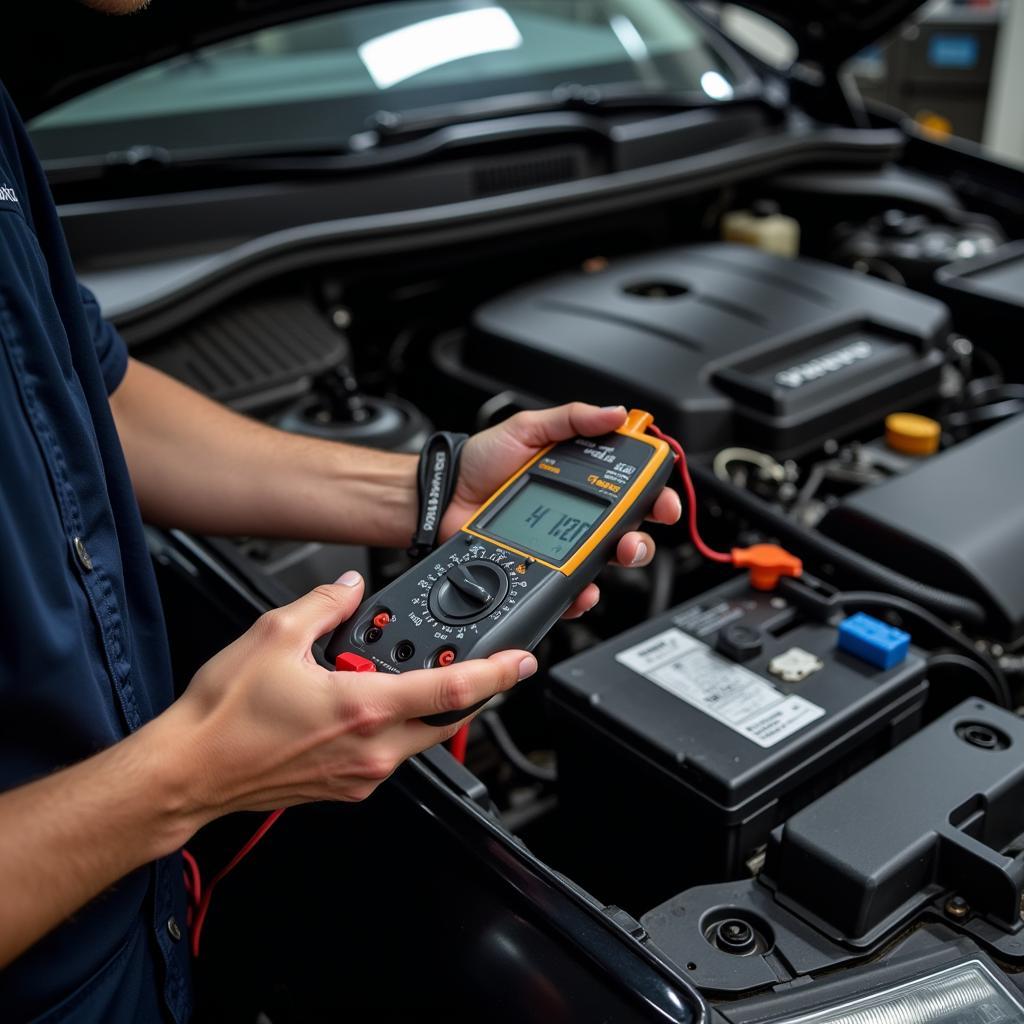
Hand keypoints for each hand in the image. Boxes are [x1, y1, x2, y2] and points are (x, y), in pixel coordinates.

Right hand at [166, 572, 535, 822]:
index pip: (451, 691)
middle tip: (474, 662)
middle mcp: (371, 750)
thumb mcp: (274, 635)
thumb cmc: (224, 717)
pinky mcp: (347, 787)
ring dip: (423, 706)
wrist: (190, 771)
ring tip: (400, 675)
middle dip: (468, 690)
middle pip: (445, 718)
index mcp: (363, 708)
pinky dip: (391, 725)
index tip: (523, 662)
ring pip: (418, 737)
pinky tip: (362, 703)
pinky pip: (388, 754)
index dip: (497, 674)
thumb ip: (324, 604)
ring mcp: (361, 774)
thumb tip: (348, 587)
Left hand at [439, 403, 680, 618]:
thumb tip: (616, 413)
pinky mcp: (542, 568)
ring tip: (615, 557)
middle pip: (628, 529)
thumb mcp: (528, 428)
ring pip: (606, 561)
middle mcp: (577, 510)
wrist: (443, 496)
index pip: (631, 487)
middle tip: (635, 536)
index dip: (655, 495)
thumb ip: (572, 420)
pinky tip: (581, 587)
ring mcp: (561, 543)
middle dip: (642, 537)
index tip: (663, 501)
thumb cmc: (480, 461)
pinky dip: (581, 593)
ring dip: (620, 562)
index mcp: (580, 476)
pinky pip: (571, 587)